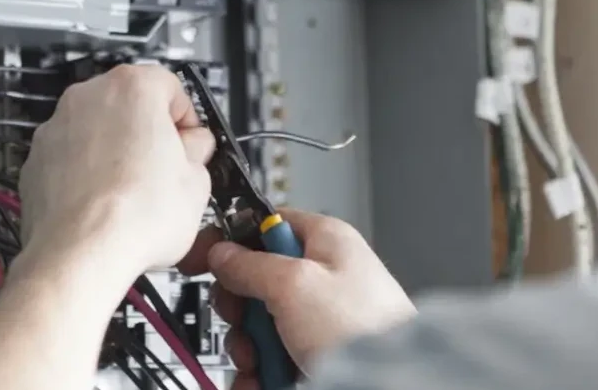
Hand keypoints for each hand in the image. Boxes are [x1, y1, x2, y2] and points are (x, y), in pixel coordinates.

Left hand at [19, 64, 214, 275]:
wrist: (80, 254)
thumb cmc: (133, 216)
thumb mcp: (197, 181)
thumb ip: (197, 150)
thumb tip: (191, 150)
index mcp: (133, 87)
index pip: (172, 87)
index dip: (187, 120)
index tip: (191, 144)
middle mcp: (89, 97)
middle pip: (131, 105)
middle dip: (149, 133)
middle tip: (166, 170)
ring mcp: (57, 127)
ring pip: (98, 131)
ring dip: (116, 153)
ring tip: (134, 194)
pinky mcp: (36, 160)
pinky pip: (71, 158)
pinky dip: (86, 174)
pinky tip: (105, 205)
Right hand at [180, 209, 415, 387]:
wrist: (393, 383)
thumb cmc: (363, 327)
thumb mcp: (294, 284)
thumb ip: (251, 264)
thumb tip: (222, 253)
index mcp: (324, 241)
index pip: (266, 224)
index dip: (233, 240)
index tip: (205, 259)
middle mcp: (323, 275)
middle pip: (257, 280)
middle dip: (241, 309)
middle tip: (244, 322)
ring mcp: (321, 317)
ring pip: (262, 324)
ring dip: (251, 347)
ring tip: (262, 363)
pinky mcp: (318, 352)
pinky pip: (275, 356)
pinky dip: (263, 372)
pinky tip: (262, 381)